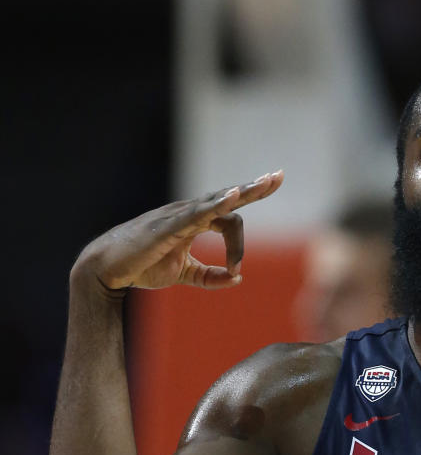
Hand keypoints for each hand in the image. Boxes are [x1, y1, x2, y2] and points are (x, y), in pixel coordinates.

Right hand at [74, 171, 283, 292]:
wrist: (107, 269)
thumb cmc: (142, 266)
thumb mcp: (184, 274)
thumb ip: (210, 276)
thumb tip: (238, 278)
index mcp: (195, 222)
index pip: (230, 217)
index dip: (239, 242)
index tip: (237, 269)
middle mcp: (189, 213)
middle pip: (229, 197)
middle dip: (255, 188)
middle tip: (278, 176)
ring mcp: (178, 216)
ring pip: (217, 200)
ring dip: (243, 193)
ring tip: (266, 183)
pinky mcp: (167, 226)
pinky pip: (196, 213)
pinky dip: (215, 205)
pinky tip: (232, 197)